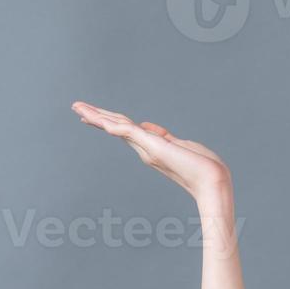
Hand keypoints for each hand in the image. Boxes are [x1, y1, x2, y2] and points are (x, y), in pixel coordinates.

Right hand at [70, 100, 231, 203]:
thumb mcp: (181, 145)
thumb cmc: (203, 167)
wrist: (212, 181)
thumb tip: (150, 127)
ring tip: (77, 106)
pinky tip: (96, 117)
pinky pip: (125, 130)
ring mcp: (146, 147)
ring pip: (116, 127)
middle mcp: (145, 149)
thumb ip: (163, 136)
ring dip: (96, 116)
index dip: (110, 121)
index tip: (96, 115)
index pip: (126, 130)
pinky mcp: (151, 145)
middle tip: (76, 107)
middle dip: (96, 116)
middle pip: (116, 127)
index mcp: (152, 147)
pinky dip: (109, 123)